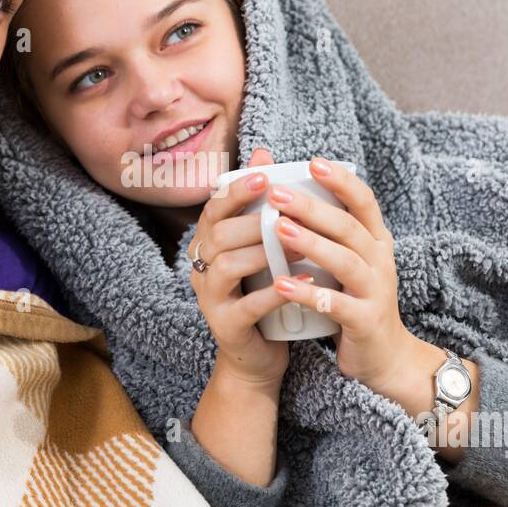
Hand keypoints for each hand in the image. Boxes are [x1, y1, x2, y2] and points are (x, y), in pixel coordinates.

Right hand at [188, 147, 303, 388]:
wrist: (258, 354)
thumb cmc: (263, 291)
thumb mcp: (261, 244)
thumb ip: (260, 204)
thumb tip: (263, 153)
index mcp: (209, 242)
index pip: (215, 207)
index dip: (237, 190)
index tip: (266, 176)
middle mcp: (202, 266)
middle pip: (219, 235)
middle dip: (253, 220)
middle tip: (288, 213)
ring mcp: (210, 298)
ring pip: (228, 266)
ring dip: (265, 253)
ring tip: (301, 247)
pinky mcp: (226, 326)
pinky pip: (247, 306)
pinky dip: (276, 293)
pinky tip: (305, 282)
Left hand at [267, 156, 417, 400]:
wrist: (385, 357)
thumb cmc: (355, 301)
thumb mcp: (347, 263)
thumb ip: (327, 233)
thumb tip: (292, 196)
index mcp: (376, 241)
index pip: (364, 201)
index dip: (341, 181)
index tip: (312, 162)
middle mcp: (380, 261)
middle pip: (348, 226)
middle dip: (312, 207)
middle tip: (277, 193)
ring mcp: (376, 291)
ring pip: (345, 260)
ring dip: (311, 243)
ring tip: (278, 229)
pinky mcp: (365, 321)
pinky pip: (336, 304)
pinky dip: (308, 293)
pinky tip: (281, 284)